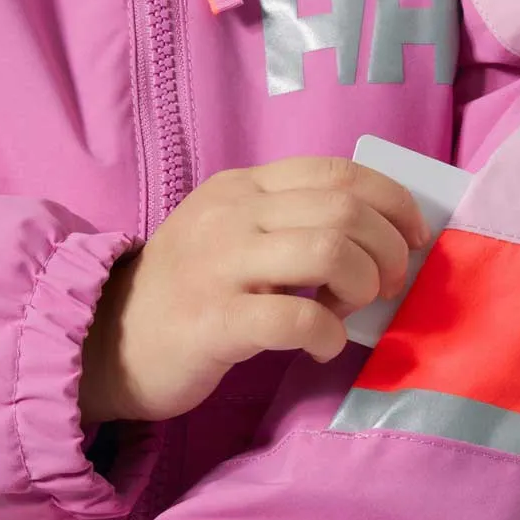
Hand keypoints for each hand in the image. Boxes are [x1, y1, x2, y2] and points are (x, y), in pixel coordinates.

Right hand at [79, 156, 429, 423]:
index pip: (338, 172)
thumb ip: (283, 224)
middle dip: (387, 251)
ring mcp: (220, 266)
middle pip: (344, 211)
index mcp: (241, 188)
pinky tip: (321, 347)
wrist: (106, 344)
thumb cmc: (178, 295)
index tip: (412, 236)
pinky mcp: (214, 321)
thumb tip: (370, 239)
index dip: (392, 202)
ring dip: (362, 286)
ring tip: (350, 312)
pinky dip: (328, 335)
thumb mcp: (224, 236)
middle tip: (385, 286)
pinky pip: (298, 318)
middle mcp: (232, 215)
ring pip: (329, 252)